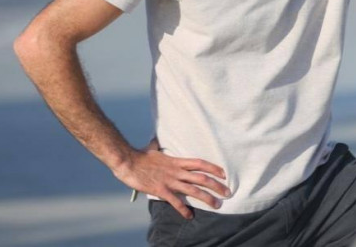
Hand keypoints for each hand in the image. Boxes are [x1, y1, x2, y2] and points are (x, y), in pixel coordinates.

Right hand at [114, 138, 229, 218]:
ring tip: (217, 205)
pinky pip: (175, 202)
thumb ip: (158, 145)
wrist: (128, 161)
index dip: (214, 168)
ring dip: (207, 198)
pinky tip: (190, 216)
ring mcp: (170, 181)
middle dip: (217, 185)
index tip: (224, 174)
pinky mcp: (161, 190)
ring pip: (193, 190)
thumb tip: (156, 139)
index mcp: (176, 161)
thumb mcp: (153, 147)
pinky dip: (183, 210)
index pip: (200, 163)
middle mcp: (176, 171)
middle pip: (202, 178)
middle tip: (228, 192)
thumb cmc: (139, 155)